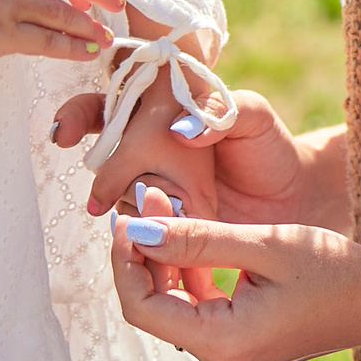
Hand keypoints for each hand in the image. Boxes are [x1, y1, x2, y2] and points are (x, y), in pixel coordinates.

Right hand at [55, 86, 319, 228]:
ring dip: (140, 210)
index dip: (74, 118)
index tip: (63, 135)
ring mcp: (150, 197)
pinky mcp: (164, 234)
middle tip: (137, 188)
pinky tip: (173, 252)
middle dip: (111, 176)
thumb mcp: (254, 117)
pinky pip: (144, 240)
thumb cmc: (271, 147)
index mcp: (155, 113)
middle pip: (102, 159)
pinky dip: (153, 246)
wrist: (298, 199)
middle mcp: (141, 155)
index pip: (101, 108)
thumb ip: (220, 111)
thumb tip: (181, 129)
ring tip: (185, 209)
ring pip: (123, 201)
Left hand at [109, 214, 360, 360]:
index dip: (125, 259)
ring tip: (167, 204)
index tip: (129, 212)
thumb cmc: (334, 269)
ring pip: (171, 306)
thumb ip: (198, 238)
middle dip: (143, 252)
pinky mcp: (240, 345)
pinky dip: (187, 272)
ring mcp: (230, 357)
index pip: (142, 308)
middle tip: (150, 195)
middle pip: (152, 308)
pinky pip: (196, 309)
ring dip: (164, 258)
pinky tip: (192, 233)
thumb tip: (135, 228)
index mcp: (224, 343)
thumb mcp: (265, 243)